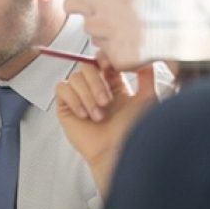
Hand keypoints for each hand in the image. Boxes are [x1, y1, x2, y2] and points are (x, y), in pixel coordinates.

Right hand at [55, 54, 157, 196]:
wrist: (117, 150)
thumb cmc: (133, 129)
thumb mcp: (147, 98)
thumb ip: (147, 76)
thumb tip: (145, 58)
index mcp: (113, 83)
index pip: (102, 60)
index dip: (103, 59)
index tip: (109, 66)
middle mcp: (94, 88)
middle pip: (87, 67)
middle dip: (97, 83)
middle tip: (107, 102)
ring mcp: (79, 97)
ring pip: (75, 78)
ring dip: (87, 96)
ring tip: (98, 115)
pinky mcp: (65, 107)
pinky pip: (62, 89)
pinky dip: (74, 99)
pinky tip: (84, 115)